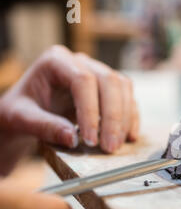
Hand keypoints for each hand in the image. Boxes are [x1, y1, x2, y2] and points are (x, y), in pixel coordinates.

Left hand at [0, 45, 138, 152]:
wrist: (27, 111)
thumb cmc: (21, 110)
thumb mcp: (22, 119)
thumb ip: (44, 126)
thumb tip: (72, 139)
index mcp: (56, 60)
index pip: (83, 81)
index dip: (91, 111)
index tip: (90, 140)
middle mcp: (80, 61)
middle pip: (109, 82)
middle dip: (113, 117)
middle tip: (109, 147)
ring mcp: (97, 71)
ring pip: (123, 87)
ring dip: (124, 119)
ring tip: (116, 145)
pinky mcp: (108, 87)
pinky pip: (128, 98)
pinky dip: (130, 118)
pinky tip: (128, 137)